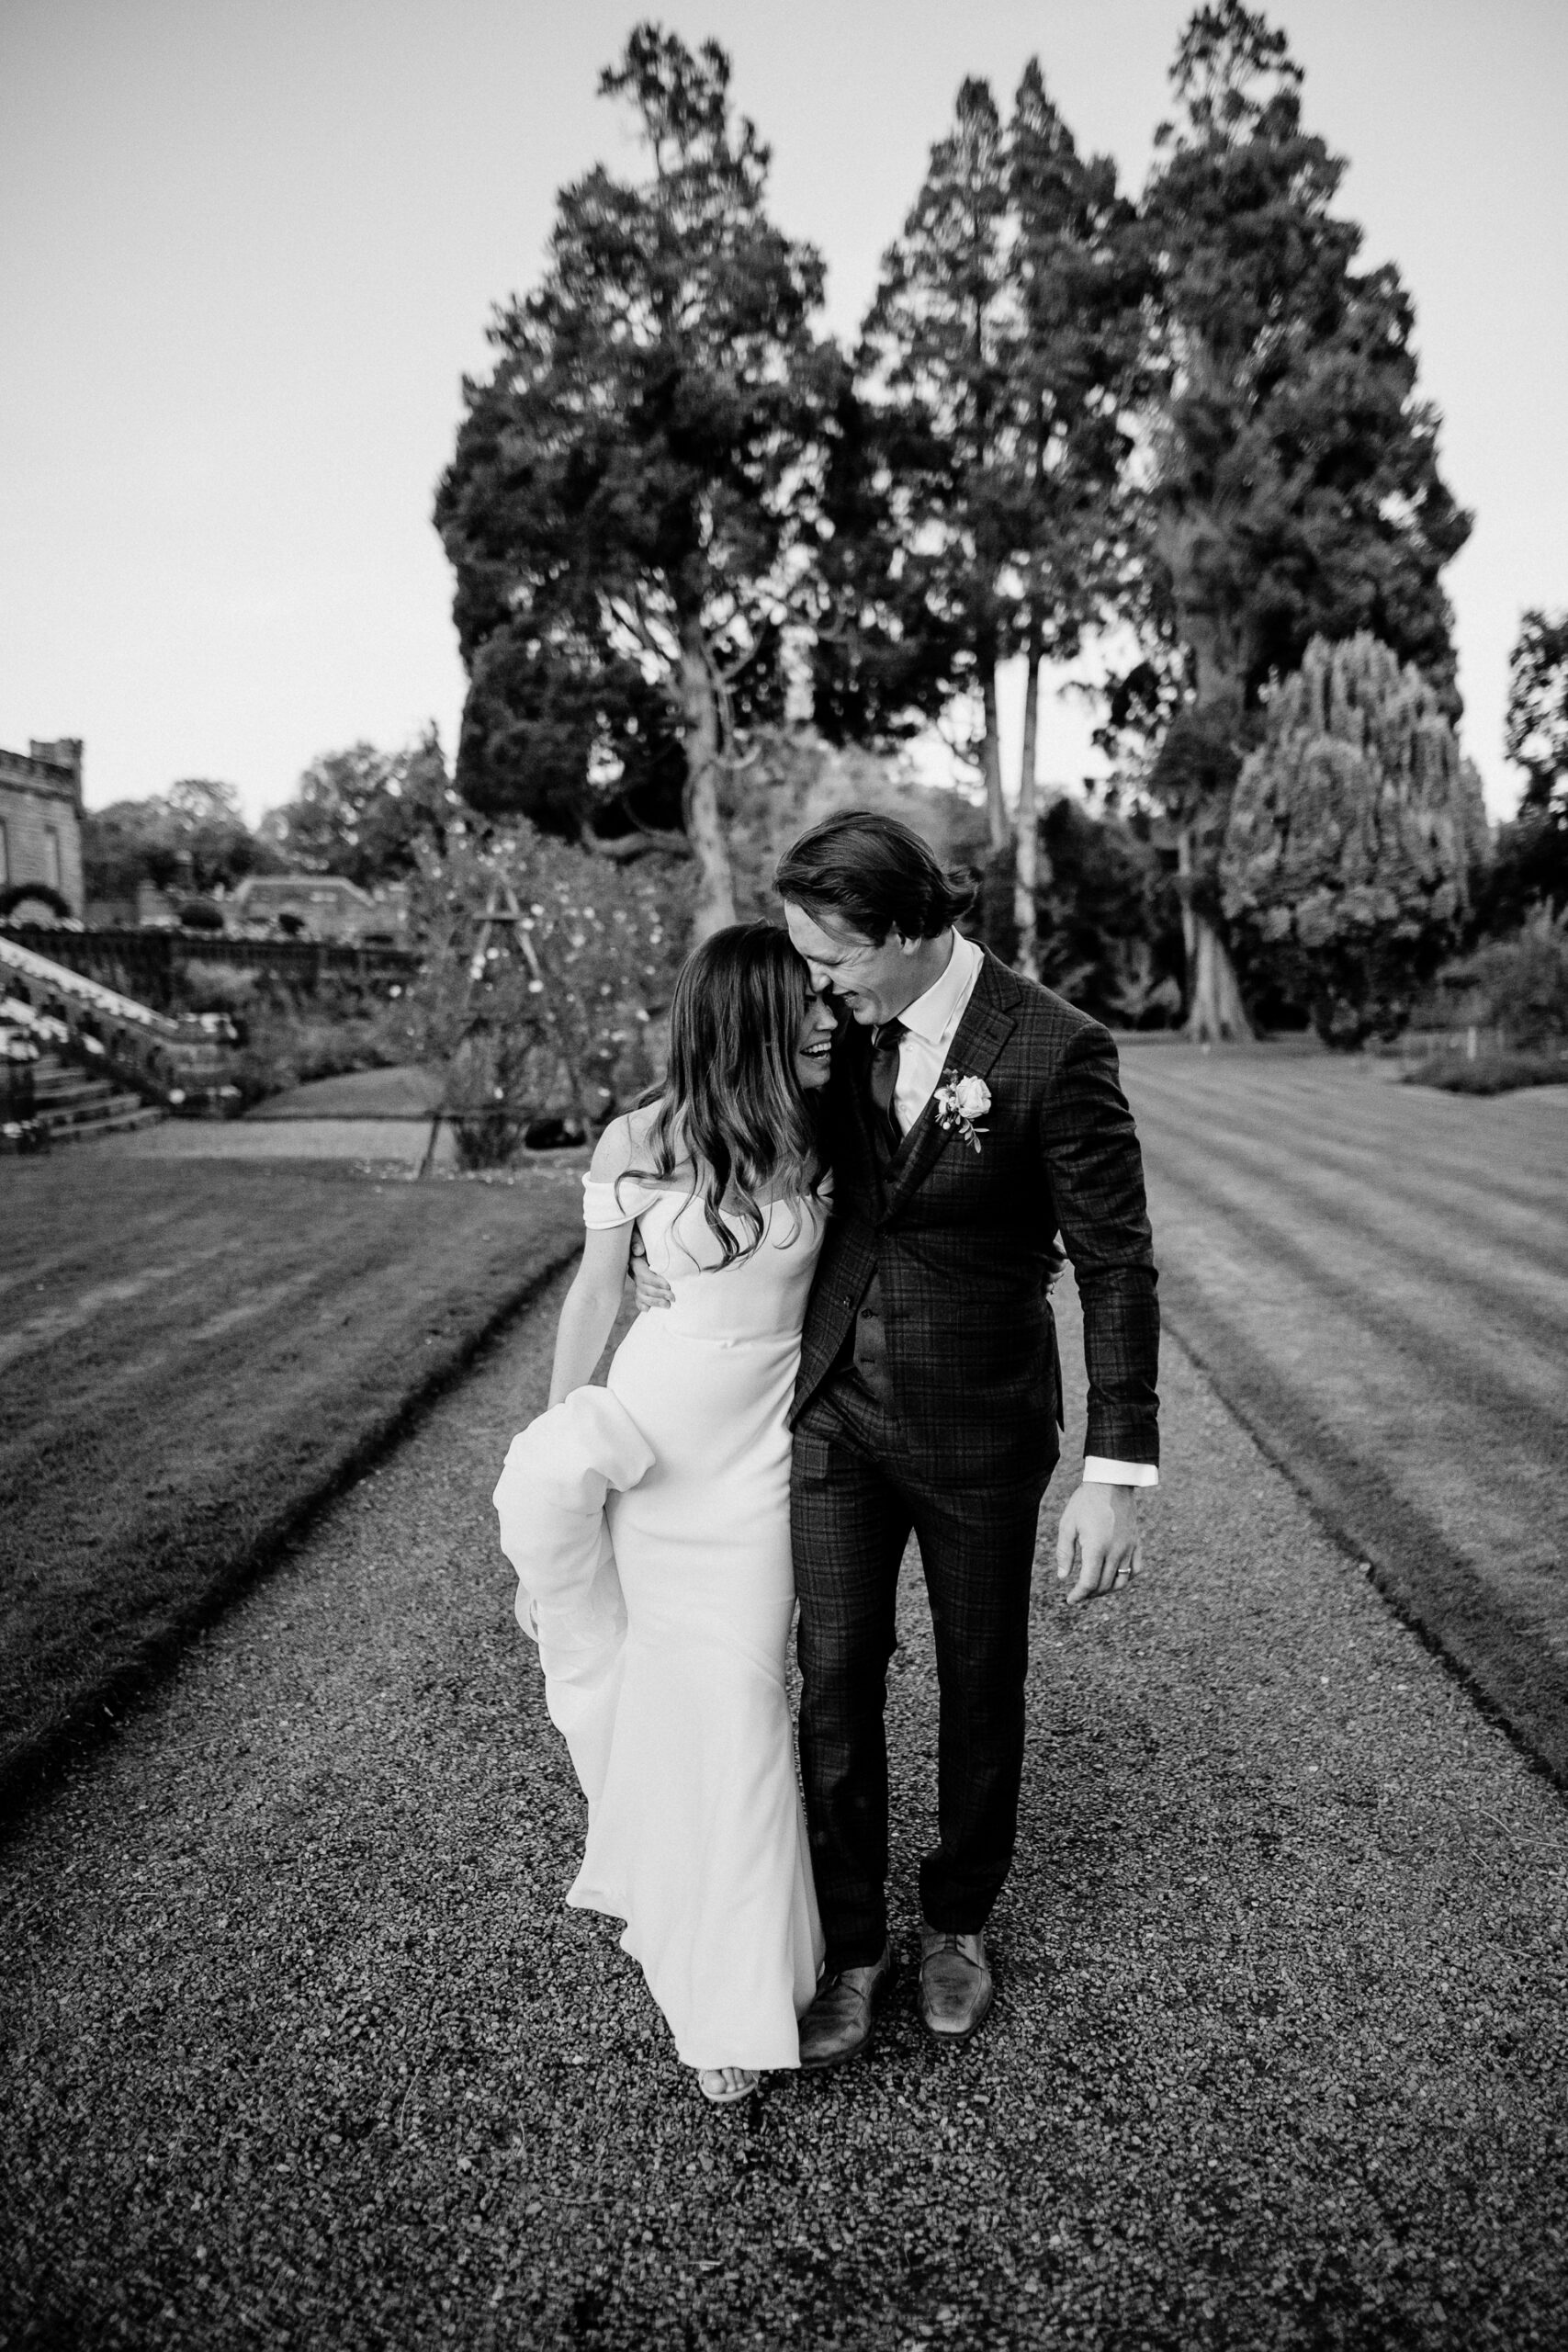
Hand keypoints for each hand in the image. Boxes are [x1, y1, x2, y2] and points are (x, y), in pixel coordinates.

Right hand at [628, 1232, 672, 1312]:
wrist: (641, 1231)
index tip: (668, 1285)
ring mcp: (637, 1277)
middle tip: (673, 1297)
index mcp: (634, 1260)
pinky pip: (638, 1295)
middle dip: (659, 1294)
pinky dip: (641, 1303)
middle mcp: (634, 1271)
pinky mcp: (641, 1281)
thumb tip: (638, 1252)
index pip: (643, 1275)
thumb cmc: (642, 1231)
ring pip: (642, 1294)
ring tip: (668, 1305)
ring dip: (654, 1301)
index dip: (655, 1281)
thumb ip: (636, 1239)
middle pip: (644, 1287)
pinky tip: (647, 1309)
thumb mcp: (637, 1231)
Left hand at [1055, 1481, 1140, 1605]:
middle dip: (1090, 1594)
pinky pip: (1136, 1569)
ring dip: (1108, 1590)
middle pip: (1105, 1585)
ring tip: (1095, 1589)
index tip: (1070, 1600)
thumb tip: (1063, 1577)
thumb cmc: (1085, 1502)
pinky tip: (1115, 1577)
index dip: (1079, 1595)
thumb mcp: (1067, 1525)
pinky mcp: (1136, 1542)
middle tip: (1079, 1594)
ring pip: (1122, 1581)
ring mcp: (1129, 1548)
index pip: (1089, 1583)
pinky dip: (1126, 1578)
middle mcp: (1115, 1551)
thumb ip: (1064, 1553)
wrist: (1111, 1483)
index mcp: (1096, 1548)